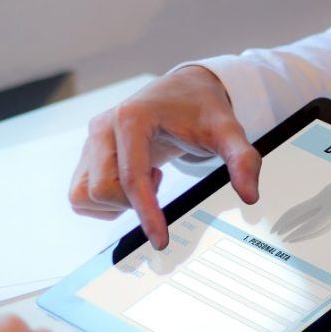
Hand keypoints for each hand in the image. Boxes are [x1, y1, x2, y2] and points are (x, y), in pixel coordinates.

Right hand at [68, 65, 261, 248]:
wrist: (184, 90)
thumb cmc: (201, 109)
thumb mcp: (228, 130)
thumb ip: (242, 159)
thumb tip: (249, 195)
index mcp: (132, 118)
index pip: (132, 177)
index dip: (146, 214)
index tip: (161, 241)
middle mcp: (103, 127)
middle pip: (102, 189)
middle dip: (132, 203)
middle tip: (160, 183)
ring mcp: (91, 140)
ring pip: (84, 195)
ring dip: (115, 203)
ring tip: (146, 180)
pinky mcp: (87, 153)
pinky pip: (81, 194)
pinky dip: (105, 201)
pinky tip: (133, 182)